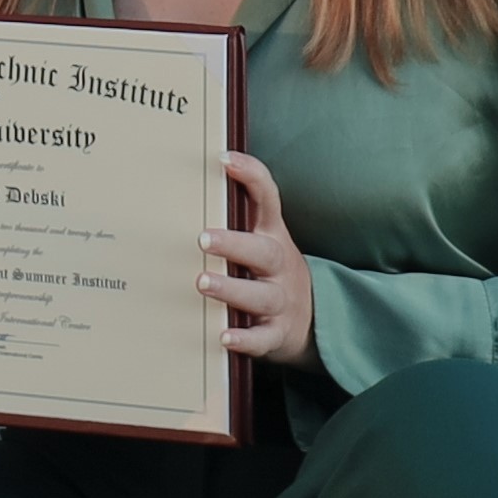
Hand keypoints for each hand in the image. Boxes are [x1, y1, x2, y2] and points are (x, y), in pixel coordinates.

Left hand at [201, 151, 316, 370]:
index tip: (225, 159)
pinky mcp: (277, 334)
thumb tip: (184, 177)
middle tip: (203, 238)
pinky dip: (245, 338)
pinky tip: (223, 336)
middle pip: (263, 252)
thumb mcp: (261, 238)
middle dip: (234, 244)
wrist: (313, 320)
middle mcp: (279, 266)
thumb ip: (235, 212)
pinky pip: (263, 338)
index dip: (252, 177)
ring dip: (231, 289)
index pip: (267, 200)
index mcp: (272, 236)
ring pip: (261, 295)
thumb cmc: (268, 270)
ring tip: (202, 282)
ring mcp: (281, 300)